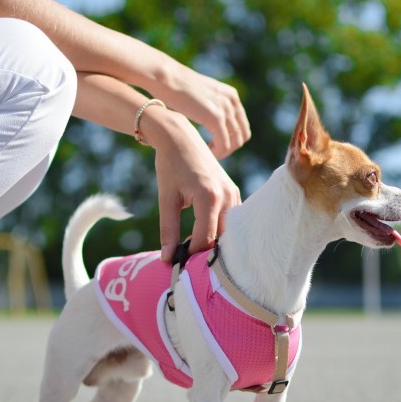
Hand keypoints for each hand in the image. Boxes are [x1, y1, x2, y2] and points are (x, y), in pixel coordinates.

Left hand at [142, 109, 241, 261]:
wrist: (181, 138)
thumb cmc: (170, 166)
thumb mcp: (166, 199)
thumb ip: (168, 231)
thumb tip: (167, 260)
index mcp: (209, 197)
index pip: (204, 239)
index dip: (191, 255)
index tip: (178, 263)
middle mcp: (227, 196)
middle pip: (219, 238)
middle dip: (204, 252)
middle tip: (186, 260)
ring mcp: (234, 194)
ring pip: (227, 231)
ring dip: (212, 242)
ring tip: (193, 249)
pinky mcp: (234, 192)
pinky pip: (230, 220)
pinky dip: (218, 230)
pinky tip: (203, 235)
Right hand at [150, 68, 250, 159]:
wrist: (167, 78)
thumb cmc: (176, 88)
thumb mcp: (202, 95)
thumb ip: (211, 105)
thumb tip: (208, 118)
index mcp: (231, 95)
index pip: (242, 125)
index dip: (231, 140)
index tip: (215, 145)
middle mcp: (232, 101)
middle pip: (242, 135)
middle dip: (229, 148)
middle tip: (212, 152)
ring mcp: (225, 109)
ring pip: (235, 142)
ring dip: (223, 152)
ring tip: (208, 154)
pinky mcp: (216, 117)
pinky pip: (223, 144)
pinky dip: (217, 153)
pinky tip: (204, 152)